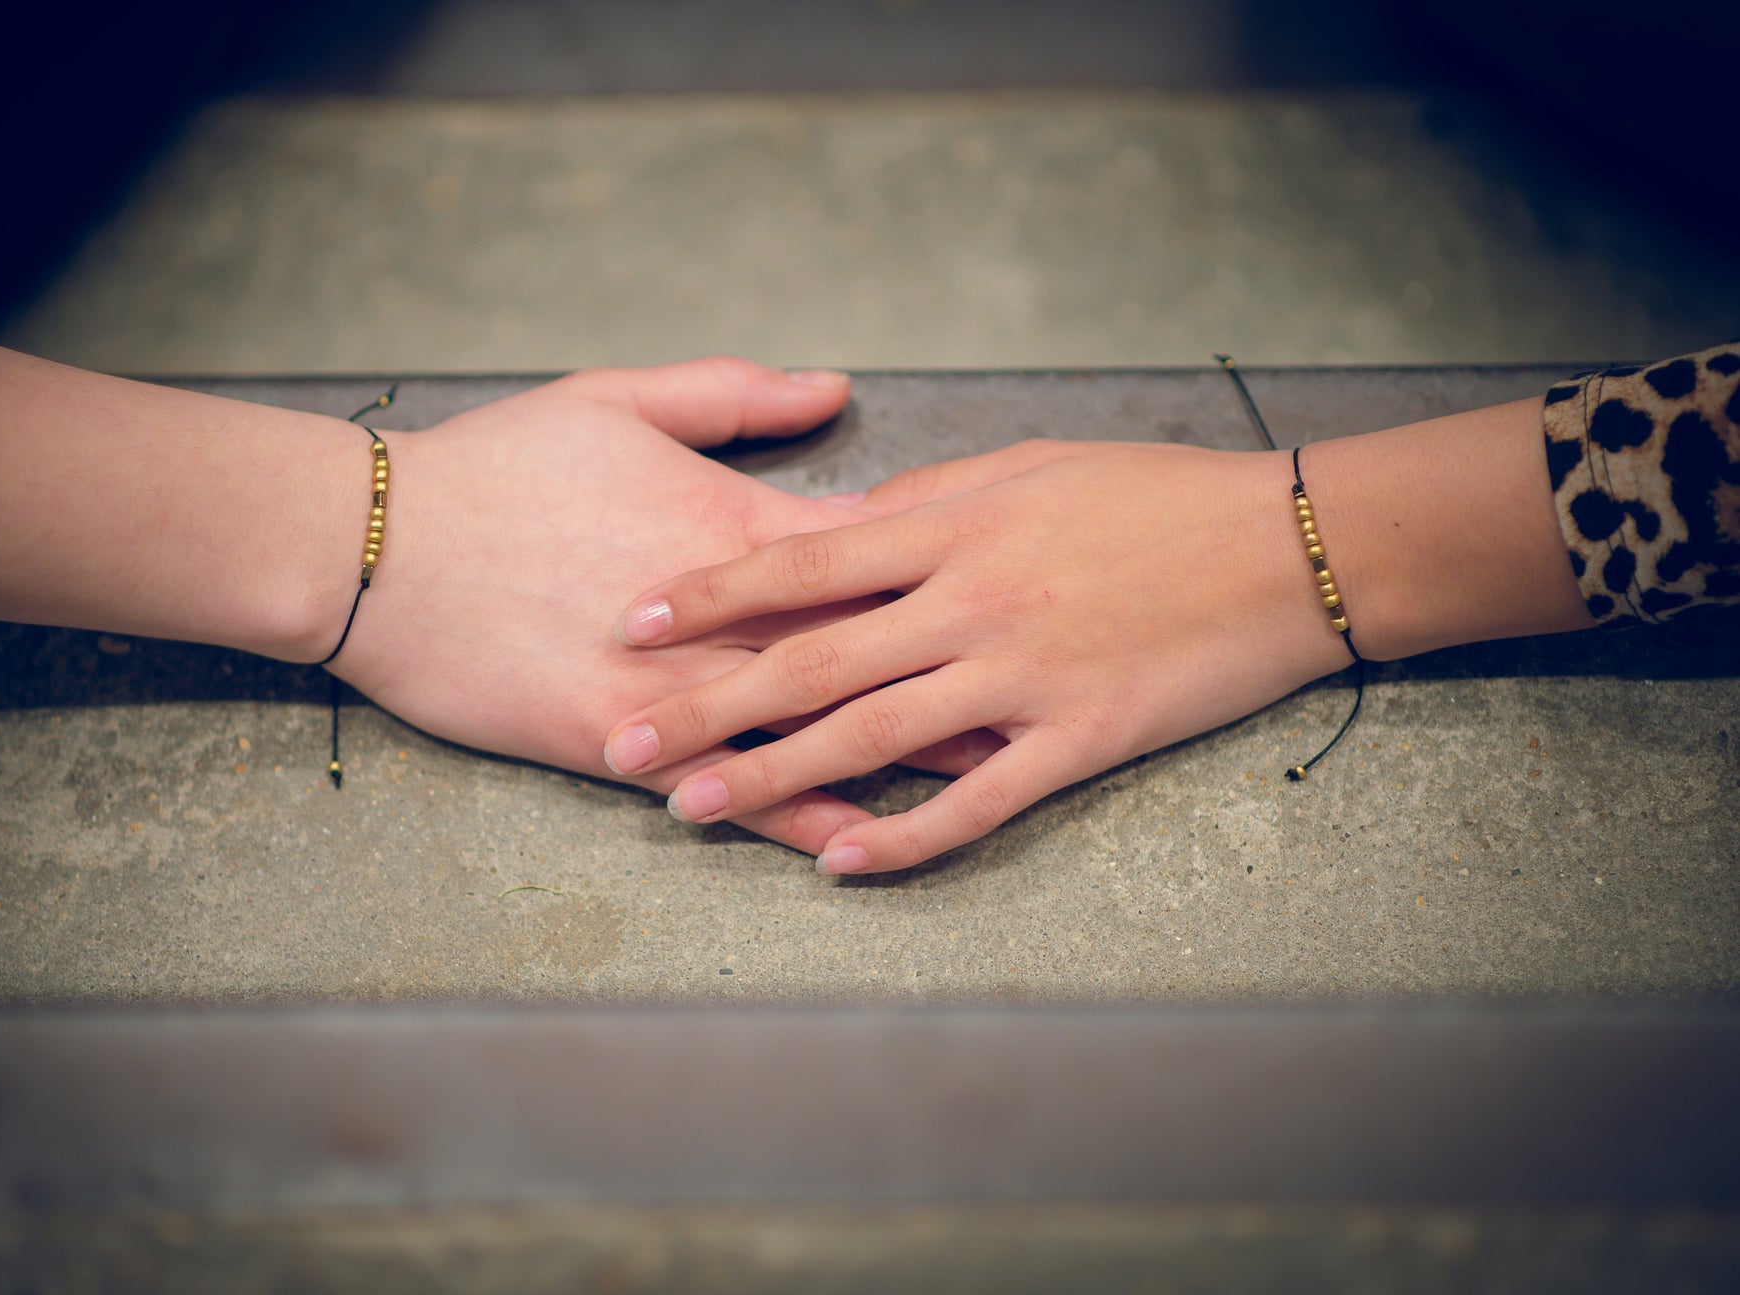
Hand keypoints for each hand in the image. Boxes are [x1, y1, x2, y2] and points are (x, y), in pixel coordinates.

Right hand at [324, 357, 984, 853]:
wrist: (373, 552)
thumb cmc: (495, 467)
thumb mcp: (614, 399)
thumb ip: (733, 393)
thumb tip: (834, 388)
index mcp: (729, 522)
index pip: (870, 549)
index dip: (956, 568)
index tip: (1032, 578)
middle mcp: (722, 613)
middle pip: (873, 645)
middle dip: (970, 669)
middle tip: (1064, 681)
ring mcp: (674, 688)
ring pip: (817, 726)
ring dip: (914, 752)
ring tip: (1006, 770)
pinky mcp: (619, 747)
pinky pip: (733, 794)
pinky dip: (804, 820)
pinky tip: (866, 848)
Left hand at [601, 438, 1354, 872]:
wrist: (1290, 546)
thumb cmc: (1160, 493)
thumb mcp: (1034, 465)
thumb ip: (933, 495)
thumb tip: (851, 528)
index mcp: (954, 527)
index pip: (803, 563)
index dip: (711, 594)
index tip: (635, 622)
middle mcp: (971, 603)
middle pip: (811, 661)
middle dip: (707, 706)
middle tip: (621, 746)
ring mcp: (1022, 677)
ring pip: (870, 736)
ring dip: (774, 779)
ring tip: (693, 810)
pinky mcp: (1078, 739)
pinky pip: (976, 800)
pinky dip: (905, 835)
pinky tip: (840, 863)